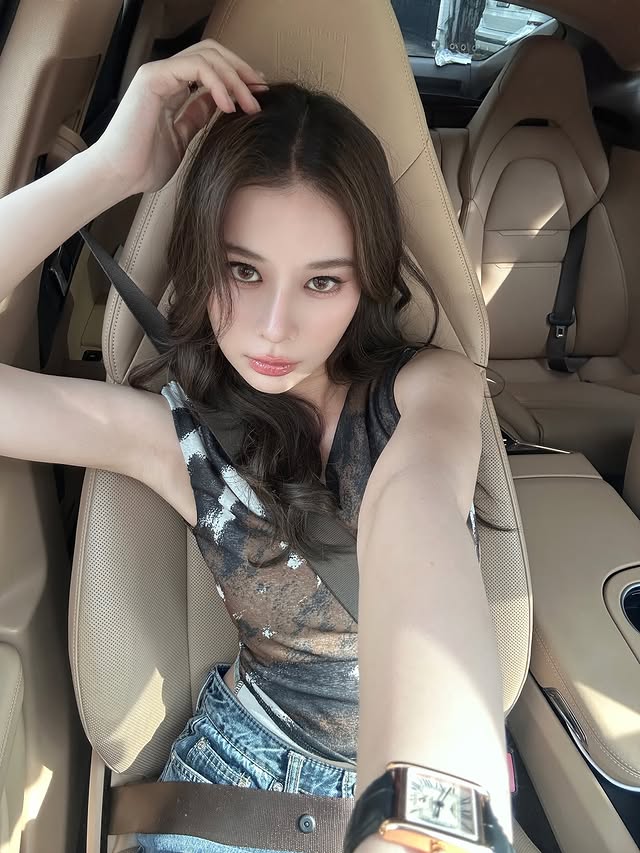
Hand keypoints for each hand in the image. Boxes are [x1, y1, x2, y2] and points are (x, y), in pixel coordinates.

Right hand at [88, 39, 266, 195]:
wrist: (119, 176)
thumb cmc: (145, 164)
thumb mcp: (184, 137)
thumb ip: (199, 116)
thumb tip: (223, 103)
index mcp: (172, 88)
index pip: (211, 67)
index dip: (238, 77)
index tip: (259, 95)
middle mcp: (166, 75)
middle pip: (213, 53)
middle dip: (242, 70)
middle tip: (262, 92)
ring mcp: (159, 73)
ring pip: (207, 56)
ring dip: (235, 78)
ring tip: (249, 104)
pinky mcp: (153, 78)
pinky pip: (195, 67)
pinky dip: (217, 82)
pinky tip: (228, 105)